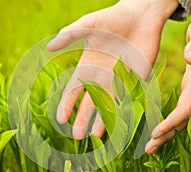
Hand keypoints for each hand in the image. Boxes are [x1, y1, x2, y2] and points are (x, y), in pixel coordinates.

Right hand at [47, 0, 177, 138]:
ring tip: (96, 136)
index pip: (73, 90)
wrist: (141, 15)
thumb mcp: (88, 25)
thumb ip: (70, 35)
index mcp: (87, 66)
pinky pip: (128, 99)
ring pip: (108, 105)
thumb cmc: (113, 18)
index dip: (66, 104)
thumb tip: (50, 47)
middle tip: (77, 136)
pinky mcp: (136, 80)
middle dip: (82, 119)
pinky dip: (124, 112)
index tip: (60, 119)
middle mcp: (101, 77)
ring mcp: (119, 80)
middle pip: (89, 102)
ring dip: (102, 121)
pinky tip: (120, 124)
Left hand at [145, 3, 190, 153]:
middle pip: (182, 120)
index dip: (171, 122)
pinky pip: (181, 112)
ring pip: (181, 119)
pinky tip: (159, 131)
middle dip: (165, 136)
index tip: (155, 132)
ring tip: (150, 147)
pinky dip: (170, 124)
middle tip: (147, 149)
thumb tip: (189, 59)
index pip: (184, 108)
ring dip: (166, 134)